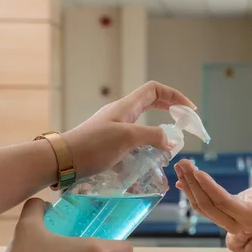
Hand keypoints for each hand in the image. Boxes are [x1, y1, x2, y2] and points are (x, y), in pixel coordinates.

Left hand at [63, 81, 195, 178]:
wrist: (63, 161)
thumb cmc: (93, 146)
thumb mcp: (127, 138)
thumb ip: (152, 135)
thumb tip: (170, 140)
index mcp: (126, 106)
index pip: (155, 90)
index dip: (174, 95)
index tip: (189, 109)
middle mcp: (121, 113)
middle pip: (151, 103)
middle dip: (170, 110)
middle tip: (184, 122)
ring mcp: (115, 127)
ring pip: (143, 122)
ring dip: (159, 130)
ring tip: (169, 144)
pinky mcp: (110, 143)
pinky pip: (135, 138)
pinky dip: (147, 144)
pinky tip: (149, 158)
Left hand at [174, 159, 251, 233]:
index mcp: (248, 218)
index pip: (223, 202)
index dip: (209, 188)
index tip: (197, 172)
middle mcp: (234, 224)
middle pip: (208, 204)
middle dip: (193, 183)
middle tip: (182, 163)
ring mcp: (225, 222)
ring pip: (201, 206)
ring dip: (188, 186)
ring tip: (180, 166)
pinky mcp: (220, 216)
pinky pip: (202, 206)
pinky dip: (191, 192)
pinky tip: (181, 181)